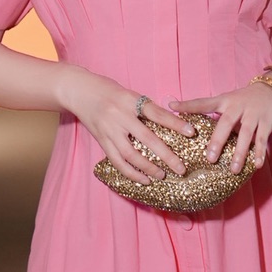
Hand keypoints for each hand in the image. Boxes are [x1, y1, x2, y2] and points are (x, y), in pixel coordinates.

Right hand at [59, 67, 196, 182]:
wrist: (79, 91)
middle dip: (166, 155)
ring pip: (131, 155)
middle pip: (147, 139)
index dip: (175, 123)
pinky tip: (144, 180)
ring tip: (162, 176)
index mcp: (131, 101)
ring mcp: (109, 131)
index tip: (192, 132)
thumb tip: (172, 123)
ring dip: (148, 168)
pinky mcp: (102, 142)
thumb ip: (147, 109)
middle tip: (181, 168)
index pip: (157, 113)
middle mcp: (120, 116)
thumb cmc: (109, 92)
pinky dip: (131, 173)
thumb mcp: (130, 94)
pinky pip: (118, 162)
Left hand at [170, 81, 271, 172]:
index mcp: (224, 101)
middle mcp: (237, 106)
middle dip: (218, 141)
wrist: (271, 91)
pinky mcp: (267, 122)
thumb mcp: (226, 102)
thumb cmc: (242, 101)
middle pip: (226, 123)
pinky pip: (262, 139)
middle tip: (210, 158)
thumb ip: (209, 112)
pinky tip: (256, 165)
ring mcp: (253, 114)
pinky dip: (259, 152)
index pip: (203, 103)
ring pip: (245, 134)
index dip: (188, 105)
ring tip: (233, 169)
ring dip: (239, 153)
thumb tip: (183, 122)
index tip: (172, 106)